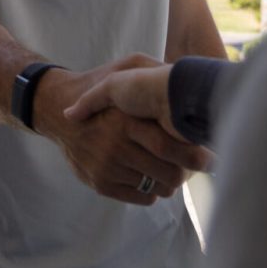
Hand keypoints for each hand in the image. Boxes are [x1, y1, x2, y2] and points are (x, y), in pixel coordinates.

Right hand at [33, 61, 212, 204]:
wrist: (55, 109)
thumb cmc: (97, 85)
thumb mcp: (122, 69)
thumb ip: (151, 70)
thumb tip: (184, 79)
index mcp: (126, 121)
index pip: (169, 148)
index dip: (194, 155)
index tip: (211, 156)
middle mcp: (116, 147)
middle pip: (169, 175)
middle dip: (188, 171)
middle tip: (199, 165)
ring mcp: (107, 168)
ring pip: (159, 189)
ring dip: (171, 180)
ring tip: (175, 168)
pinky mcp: (101, 185)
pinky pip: (143, 198)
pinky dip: (153, 190)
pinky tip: (152, 174)